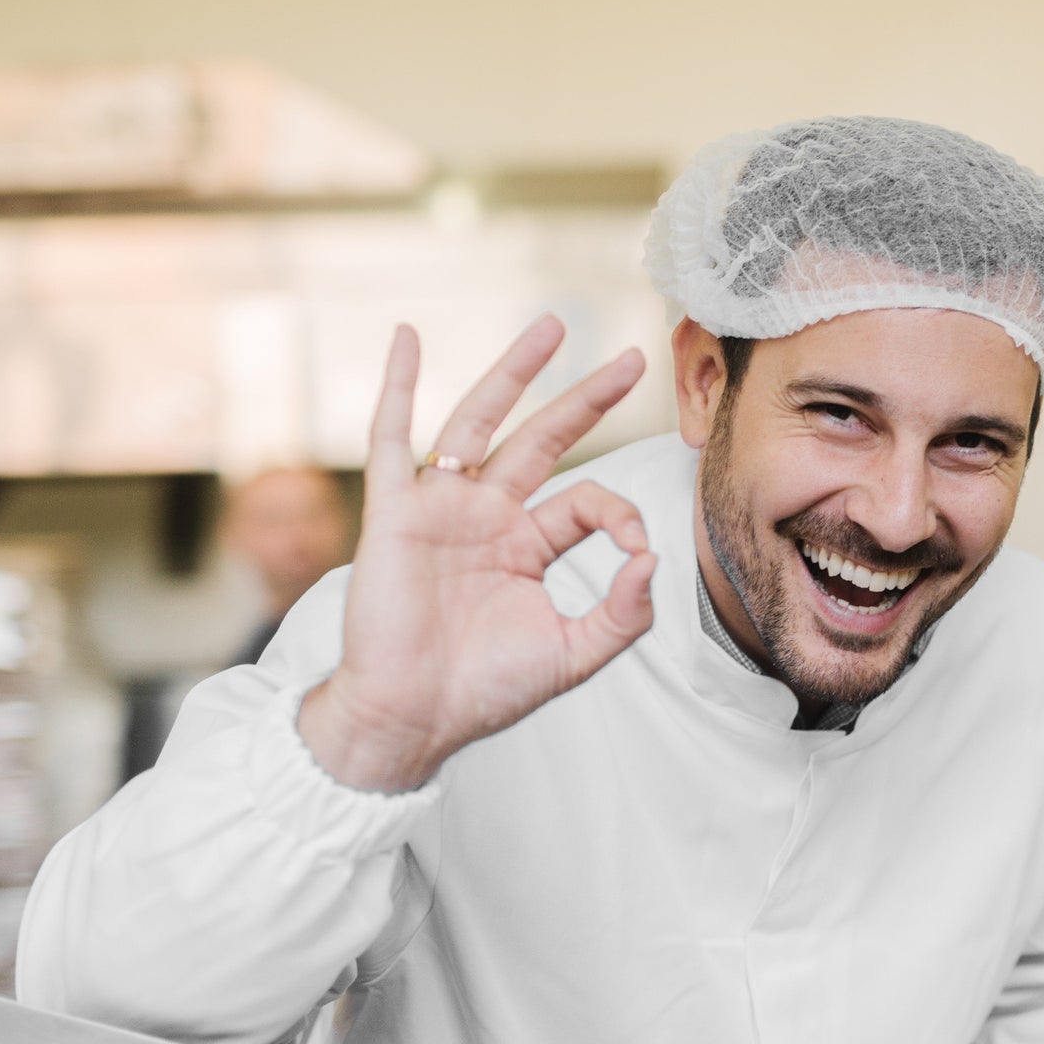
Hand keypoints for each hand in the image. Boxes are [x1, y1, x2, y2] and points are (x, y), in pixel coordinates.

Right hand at [299, 316, 657, 790]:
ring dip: (514, 372)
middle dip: (587, 398)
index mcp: (528, 547)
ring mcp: (441, 508)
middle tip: (633, 360)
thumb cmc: (485, 691)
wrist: (413, 716)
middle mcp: (487, 518)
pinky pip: (390, 437)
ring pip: (479, 422)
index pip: (585, 501)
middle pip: (542, 439)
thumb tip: (653, 559)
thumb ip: (623, 614)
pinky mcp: (394, 512)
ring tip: (552, 327)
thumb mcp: (573, 657)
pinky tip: (407, 338)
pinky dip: (396, 386)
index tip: (635, 548)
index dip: (620, 513)